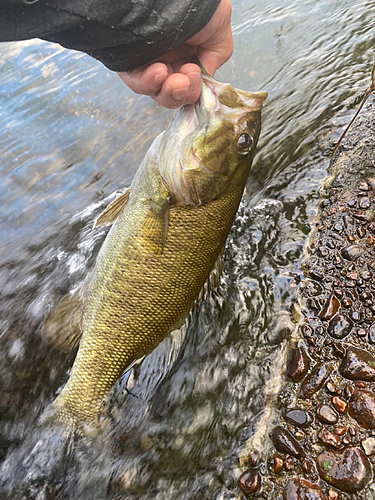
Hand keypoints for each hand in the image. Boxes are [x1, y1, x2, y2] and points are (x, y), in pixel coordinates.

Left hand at [117, 0, 232, 108]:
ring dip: (169, 92)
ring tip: (175, 80)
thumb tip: (205, 75)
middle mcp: (169, 58)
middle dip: (183, 92)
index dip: (195, 88)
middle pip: (175, 94)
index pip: (192, 85)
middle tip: (185, 79)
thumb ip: (217, 54)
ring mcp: (148, 61)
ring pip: (157, 92)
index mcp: (189, 52)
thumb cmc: (195, 1)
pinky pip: (137, 82)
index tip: (196, 73)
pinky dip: (148, 83)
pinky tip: (158, 71)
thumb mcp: (219, 24)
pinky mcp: (129, 61)